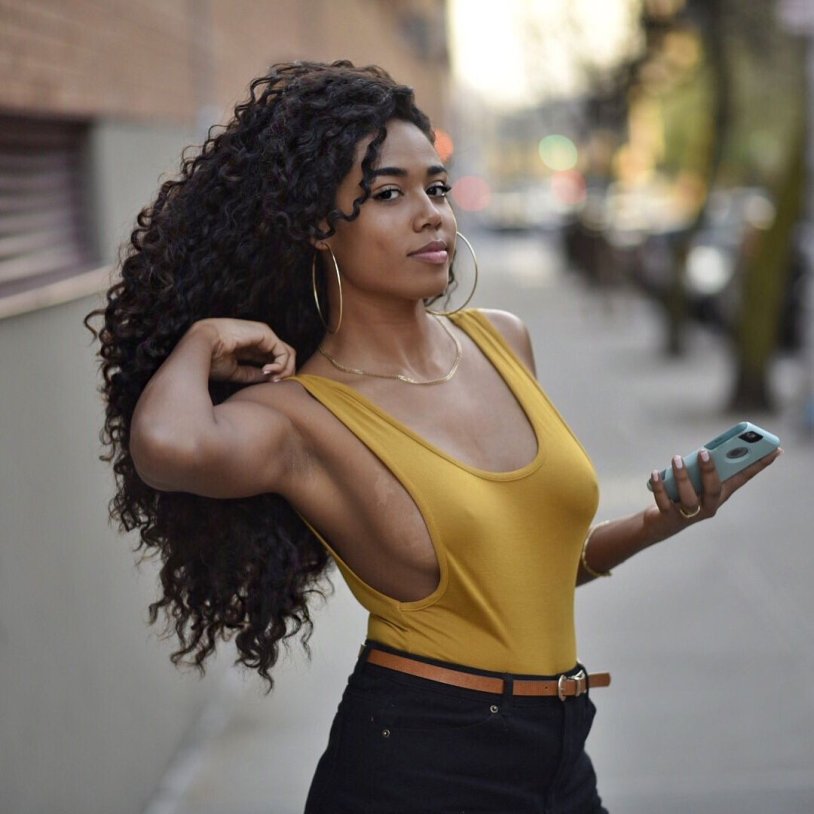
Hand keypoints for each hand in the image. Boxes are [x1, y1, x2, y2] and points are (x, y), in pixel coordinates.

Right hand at [189, 318, 295, 383]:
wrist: (202, 345)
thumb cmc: (212, 359)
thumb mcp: (236, 372)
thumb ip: (254, 374)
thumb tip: (272, 380)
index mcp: (251, 347)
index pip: (273, 360)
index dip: (276, 375)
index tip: (268, 385)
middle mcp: (260, 340)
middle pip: (285, 356)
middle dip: (285, 372)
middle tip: (274, 382)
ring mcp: (264, 335)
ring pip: (288, 353)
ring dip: (285, 370)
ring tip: (272, 378)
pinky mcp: (266, 334)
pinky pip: (283, 351)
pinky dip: (281, 365)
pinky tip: (268, 371)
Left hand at [648, 446, 781, 532]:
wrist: (661, 523)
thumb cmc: (683, 495)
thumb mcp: (696, 480)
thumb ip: (703, 468)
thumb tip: (710, 449)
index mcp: (721, 494)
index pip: (743, 478)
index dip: (759, 466)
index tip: (775, 450)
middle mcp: (709, 505)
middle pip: (714, 490)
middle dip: (710, 471)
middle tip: (703, 451)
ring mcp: (690, 513)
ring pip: (689, 497)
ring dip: (682, 476)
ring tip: (676, 459)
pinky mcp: (669, 516)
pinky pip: (664, 501)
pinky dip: (659, 487)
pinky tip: (655, 474)